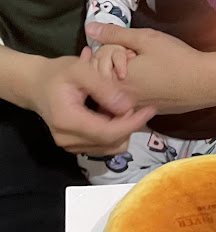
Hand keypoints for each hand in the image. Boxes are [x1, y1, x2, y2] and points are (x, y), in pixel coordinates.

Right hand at [30, 56, 154, 154]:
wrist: (35, 85)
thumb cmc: (58, 74)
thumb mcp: (80, 70)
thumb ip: (104, 87)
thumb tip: (127, 106)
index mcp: (68, 122)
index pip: (109, 132)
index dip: (133, 123)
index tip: (150, 110)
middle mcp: (69, 141)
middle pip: (113, 142)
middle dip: (129, 125)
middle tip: (132, 104)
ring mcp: (72, 148)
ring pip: (112, 147)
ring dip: (123, 130)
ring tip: (120, 109)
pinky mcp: (77, 148)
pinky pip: (105, 146)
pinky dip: (115, 133)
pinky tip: (112, 116)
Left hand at [85, 22, 215, 113]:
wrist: (206, 84)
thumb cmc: (179, 61)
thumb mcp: (146, 39)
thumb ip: (115, 34)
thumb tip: (91, 28)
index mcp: (118, 82)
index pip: (93, 66)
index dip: (105, 51)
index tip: (123, 47)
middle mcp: (124, 100)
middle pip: (102, 81)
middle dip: (111, 66)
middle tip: (133, 56)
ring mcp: (136, 110)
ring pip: (116, 92)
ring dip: (123, 79)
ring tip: (143, 69)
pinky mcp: (149, 114)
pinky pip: (131, 102)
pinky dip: (135, 90)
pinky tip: (151, 81)